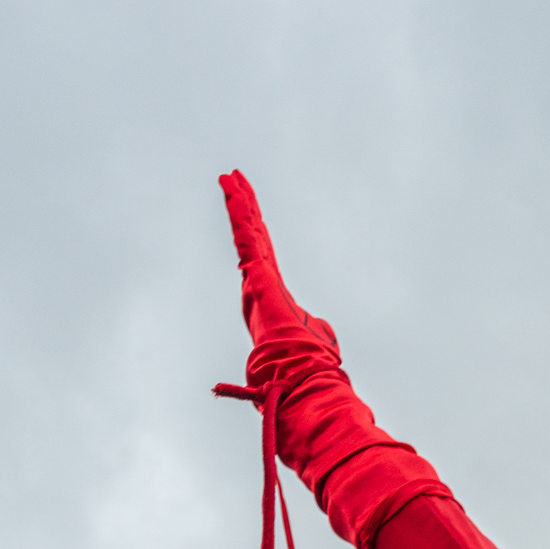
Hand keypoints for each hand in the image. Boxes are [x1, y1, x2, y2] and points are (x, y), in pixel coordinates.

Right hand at [218, 171, 337, 353]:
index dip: (255, 230)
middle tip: (233, 179)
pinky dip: (239, 212)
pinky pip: (246, 236)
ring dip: (238, 202)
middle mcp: (259, 282)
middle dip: (243, 207)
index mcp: (271, 292)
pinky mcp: (255, 274)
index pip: (262, 253)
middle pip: (252, 235)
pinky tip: (232, 190)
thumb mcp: (314, 335)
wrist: (298, 372)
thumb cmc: (304, 361)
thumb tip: (319, 331)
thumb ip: (314, 327)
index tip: (250, 209)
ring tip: (229, 176)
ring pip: (246, 232)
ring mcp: (256, 277)